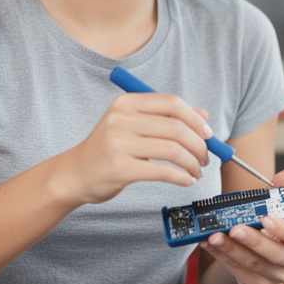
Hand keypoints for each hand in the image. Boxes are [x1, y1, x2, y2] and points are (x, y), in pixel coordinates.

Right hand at [57, 93, 210, 206]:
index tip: (208, 134)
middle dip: (199, 144)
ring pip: (173, 150)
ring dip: (192, 163)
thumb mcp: (134, 126)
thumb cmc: (108, 149)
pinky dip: (181, 177)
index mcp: (126, 103)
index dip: (196, 119)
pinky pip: (163, 171)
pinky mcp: (120, 168)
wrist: (75, 174)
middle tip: (205, 157)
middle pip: (176, 127)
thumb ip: (166, 118)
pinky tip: (186, 180)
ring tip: (196, 171)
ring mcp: (118, 143)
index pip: (172, 103)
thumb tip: (203, 116)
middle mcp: (121, 119)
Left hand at [200, 169, 283, 283]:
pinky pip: (238, 272)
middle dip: (253, 241)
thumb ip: (281, 191)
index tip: (266, 218)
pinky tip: (208, 244)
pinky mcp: (257, 283)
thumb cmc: (268, 224)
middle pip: (277, 255)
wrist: (258, 251)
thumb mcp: (275, 206)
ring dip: (231, 250)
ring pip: (254, 265)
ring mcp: (276, 275)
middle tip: (234, 229)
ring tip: (213, 236)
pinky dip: (221, 257)